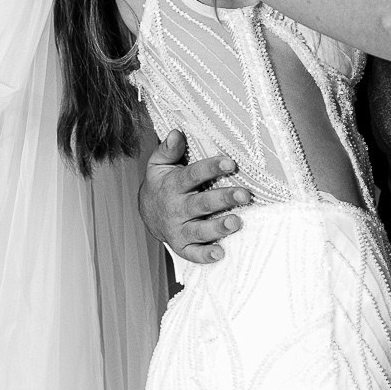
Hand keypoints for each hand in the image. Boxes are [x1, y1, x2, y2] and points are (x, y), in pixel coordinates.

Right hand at [138, 129, 250, 265]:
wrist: (147, 213)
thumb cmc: (161, 184)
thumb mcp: (159, 165)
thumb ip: (168, 150)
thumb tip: (176, 133)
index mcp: (172, 186)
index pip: (192, 176)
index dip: (211, 168)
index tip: (230, 162)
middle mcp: (175, 209)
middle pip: (200, 204)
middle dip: (222, 199)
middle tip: (244, 195)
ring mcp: (178, 229)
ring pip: (199, 230)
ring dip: (218, 227)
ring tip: (237, 222)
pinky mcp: (182, 247)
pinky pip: (193, 254)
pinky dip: (206, 256)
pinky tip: (221, 253)